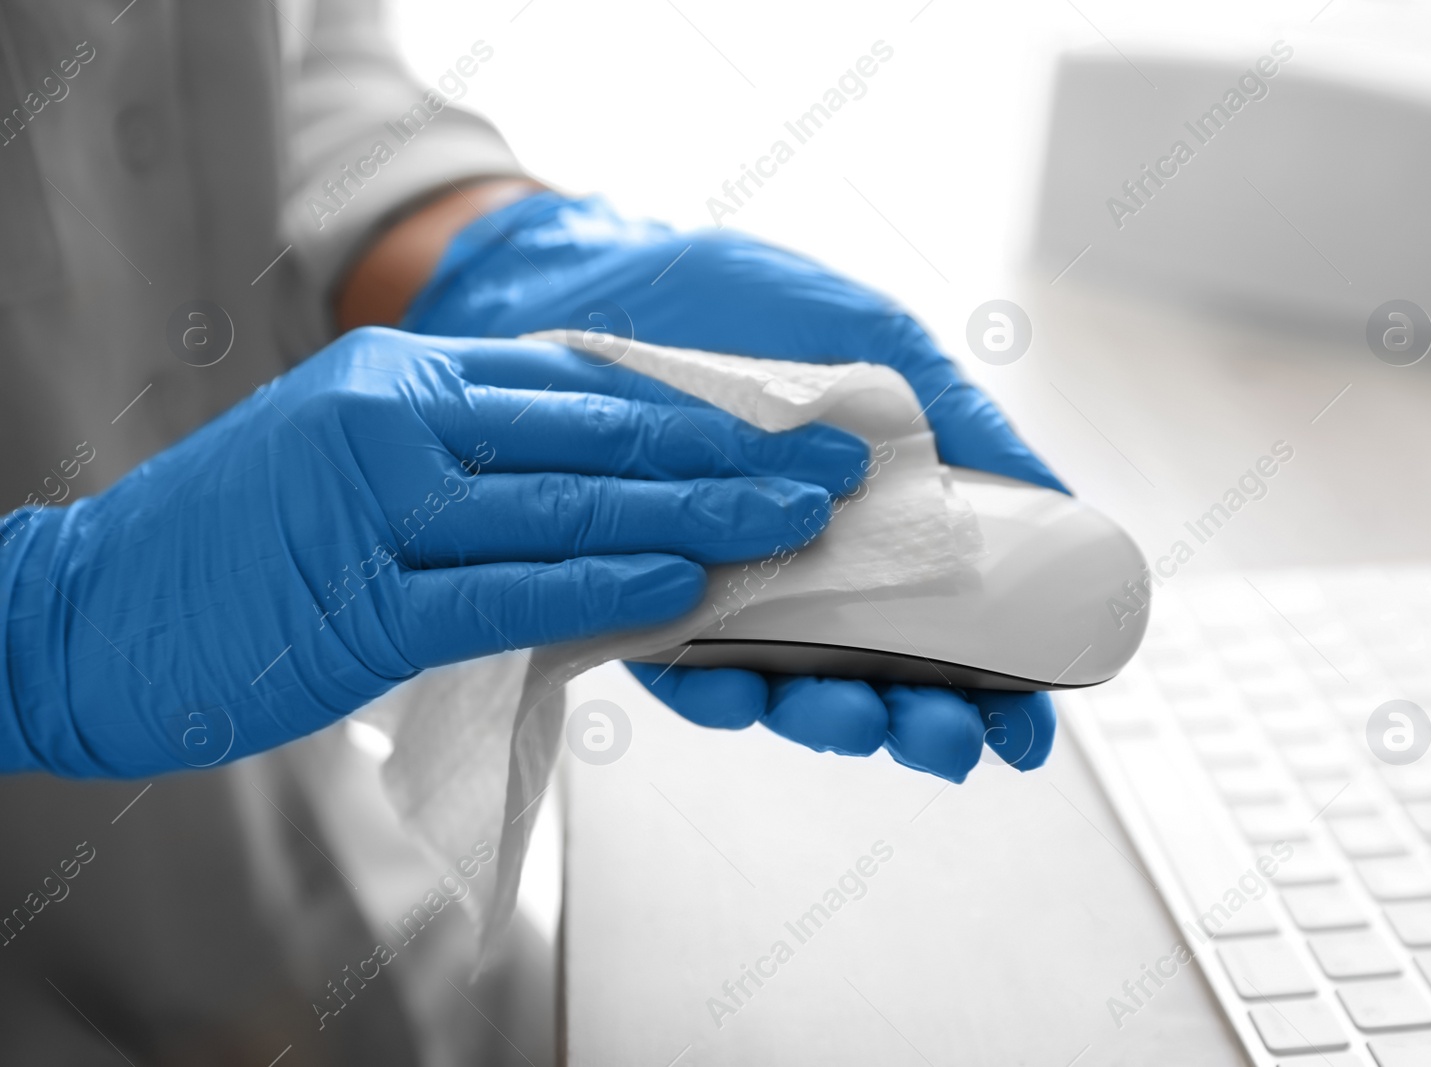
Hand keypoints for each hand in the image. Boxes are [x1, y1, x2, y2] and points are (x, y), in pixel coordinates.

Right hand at [0, 328, 865, 776]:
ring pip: (570, 509)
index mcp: (399, 381)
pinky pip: (511, 596)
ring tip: (792, 524)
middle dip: (727, 454)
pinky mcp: (358, 608)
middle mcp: (393, 424)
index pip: (578, 383)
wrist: (81, 614)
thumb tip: (605, 491)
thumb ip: (465, 461)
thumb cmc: (229, 548)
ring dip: (697, 520)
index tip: (780, 420)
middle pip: (597, 435)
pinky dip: (606, 595)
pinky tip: (685, 593)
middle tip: (828, 467)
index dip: (693, 405)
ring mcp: (374, 512)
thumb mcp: (348, 463)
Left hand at [402, 193, 1057, 780]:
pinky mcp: (636, 590)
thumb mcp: (875, 342)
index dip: (994, 690)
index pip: (948, 630)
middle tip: (948, 736)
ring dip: (825, 719)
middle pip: (875, 679)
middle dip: (916, 723)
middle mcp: (803, 571)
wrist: (606, 262)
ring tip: (859, 716)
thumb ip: (959, 421)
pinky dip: (713, 685)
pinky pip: (676, 664)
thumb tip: (1058, 495)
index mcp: (873, 524)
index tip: (1028, 730)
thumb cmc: (740, 298)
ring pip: (783, 690)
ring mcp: (723, 589)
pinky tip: (746, 687)